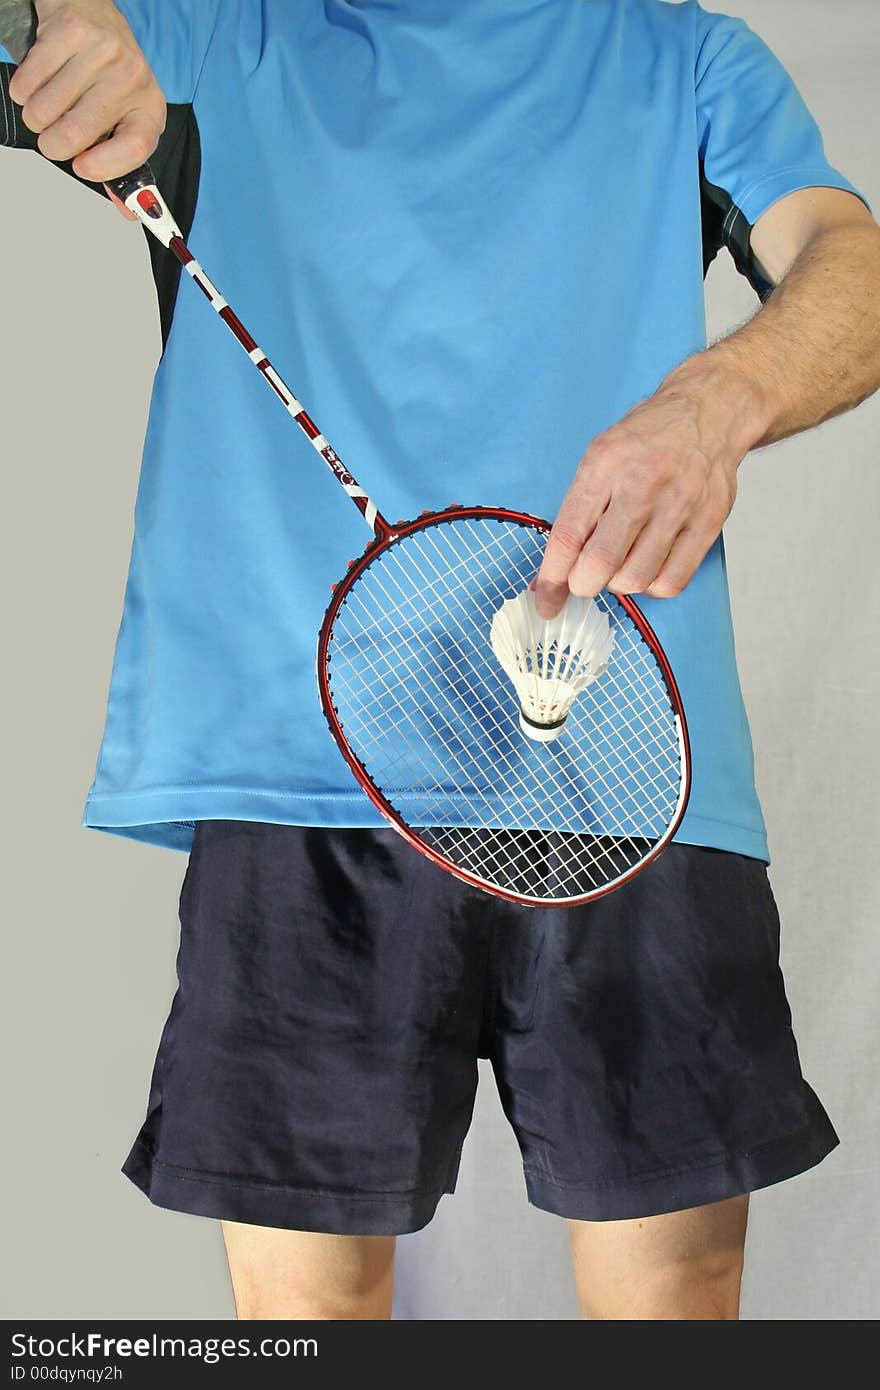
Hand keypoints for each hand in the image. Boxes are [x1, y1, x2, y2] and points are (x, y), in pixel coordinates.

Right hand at [7, 0, 164, 205]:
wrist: (91, 13)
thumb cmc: (106, 73)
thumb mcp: (122, 119)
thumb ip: (120, 165)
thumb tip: (128, 210)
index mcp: (149, 109)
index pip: (136, 149)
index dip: (104, 167)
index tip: (83, 168)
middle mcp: (131, 78)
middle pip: (76, 134)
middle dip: (53, 144)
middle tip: (53, 135)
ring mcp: (103, 52)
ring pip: (44, 111)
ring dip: (35, 116)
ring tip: (47, 103)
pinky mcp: (71, 32)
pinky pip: (28, 82)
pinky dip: (23, 90)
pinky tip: (38, 81)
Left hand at [534, 364, 762, 617]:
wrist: (710, 411)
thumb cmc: (648, 438)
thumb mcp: (601, 456)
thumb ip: (578, 509)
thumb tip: (553, 571)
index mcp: (606, 462)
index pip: (570, 534)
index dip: (552, 577)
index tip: (545, 601)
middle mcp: (643, 482)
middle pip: (601, 563)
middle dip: (583, 585)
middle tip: (585, 579)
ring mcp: (680, 503)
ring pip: (636, 578)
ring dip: (619, 583)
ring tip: (621, 563)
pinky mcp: (709, 520)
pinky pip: (672, 580)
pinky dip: (653, 585)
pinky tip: (649, 565)